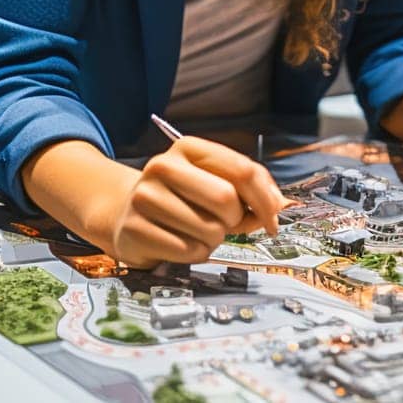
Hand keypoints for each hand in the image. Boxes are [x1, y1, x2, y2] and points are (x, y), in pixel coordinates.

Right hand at [97, 136, 286, 267]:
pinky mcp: (135, 229)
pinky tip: (181, 243)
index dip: (266, 199)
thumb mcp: (212, 182)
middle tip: (225, 224)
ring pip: (210, 230)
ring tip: (197, 231)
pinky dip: (196, 254)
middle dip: (235, 220)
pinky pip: (189, 252)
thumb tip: (278, 207)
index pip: (242, 170)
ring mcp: (145, 197)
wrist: (124, 211)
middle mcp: (163, 166)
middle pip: (226, 200)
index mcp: (188, 148)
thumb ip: (248, 190)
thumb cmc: (181, 198)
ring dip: (215, 239)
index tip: (273, 220)